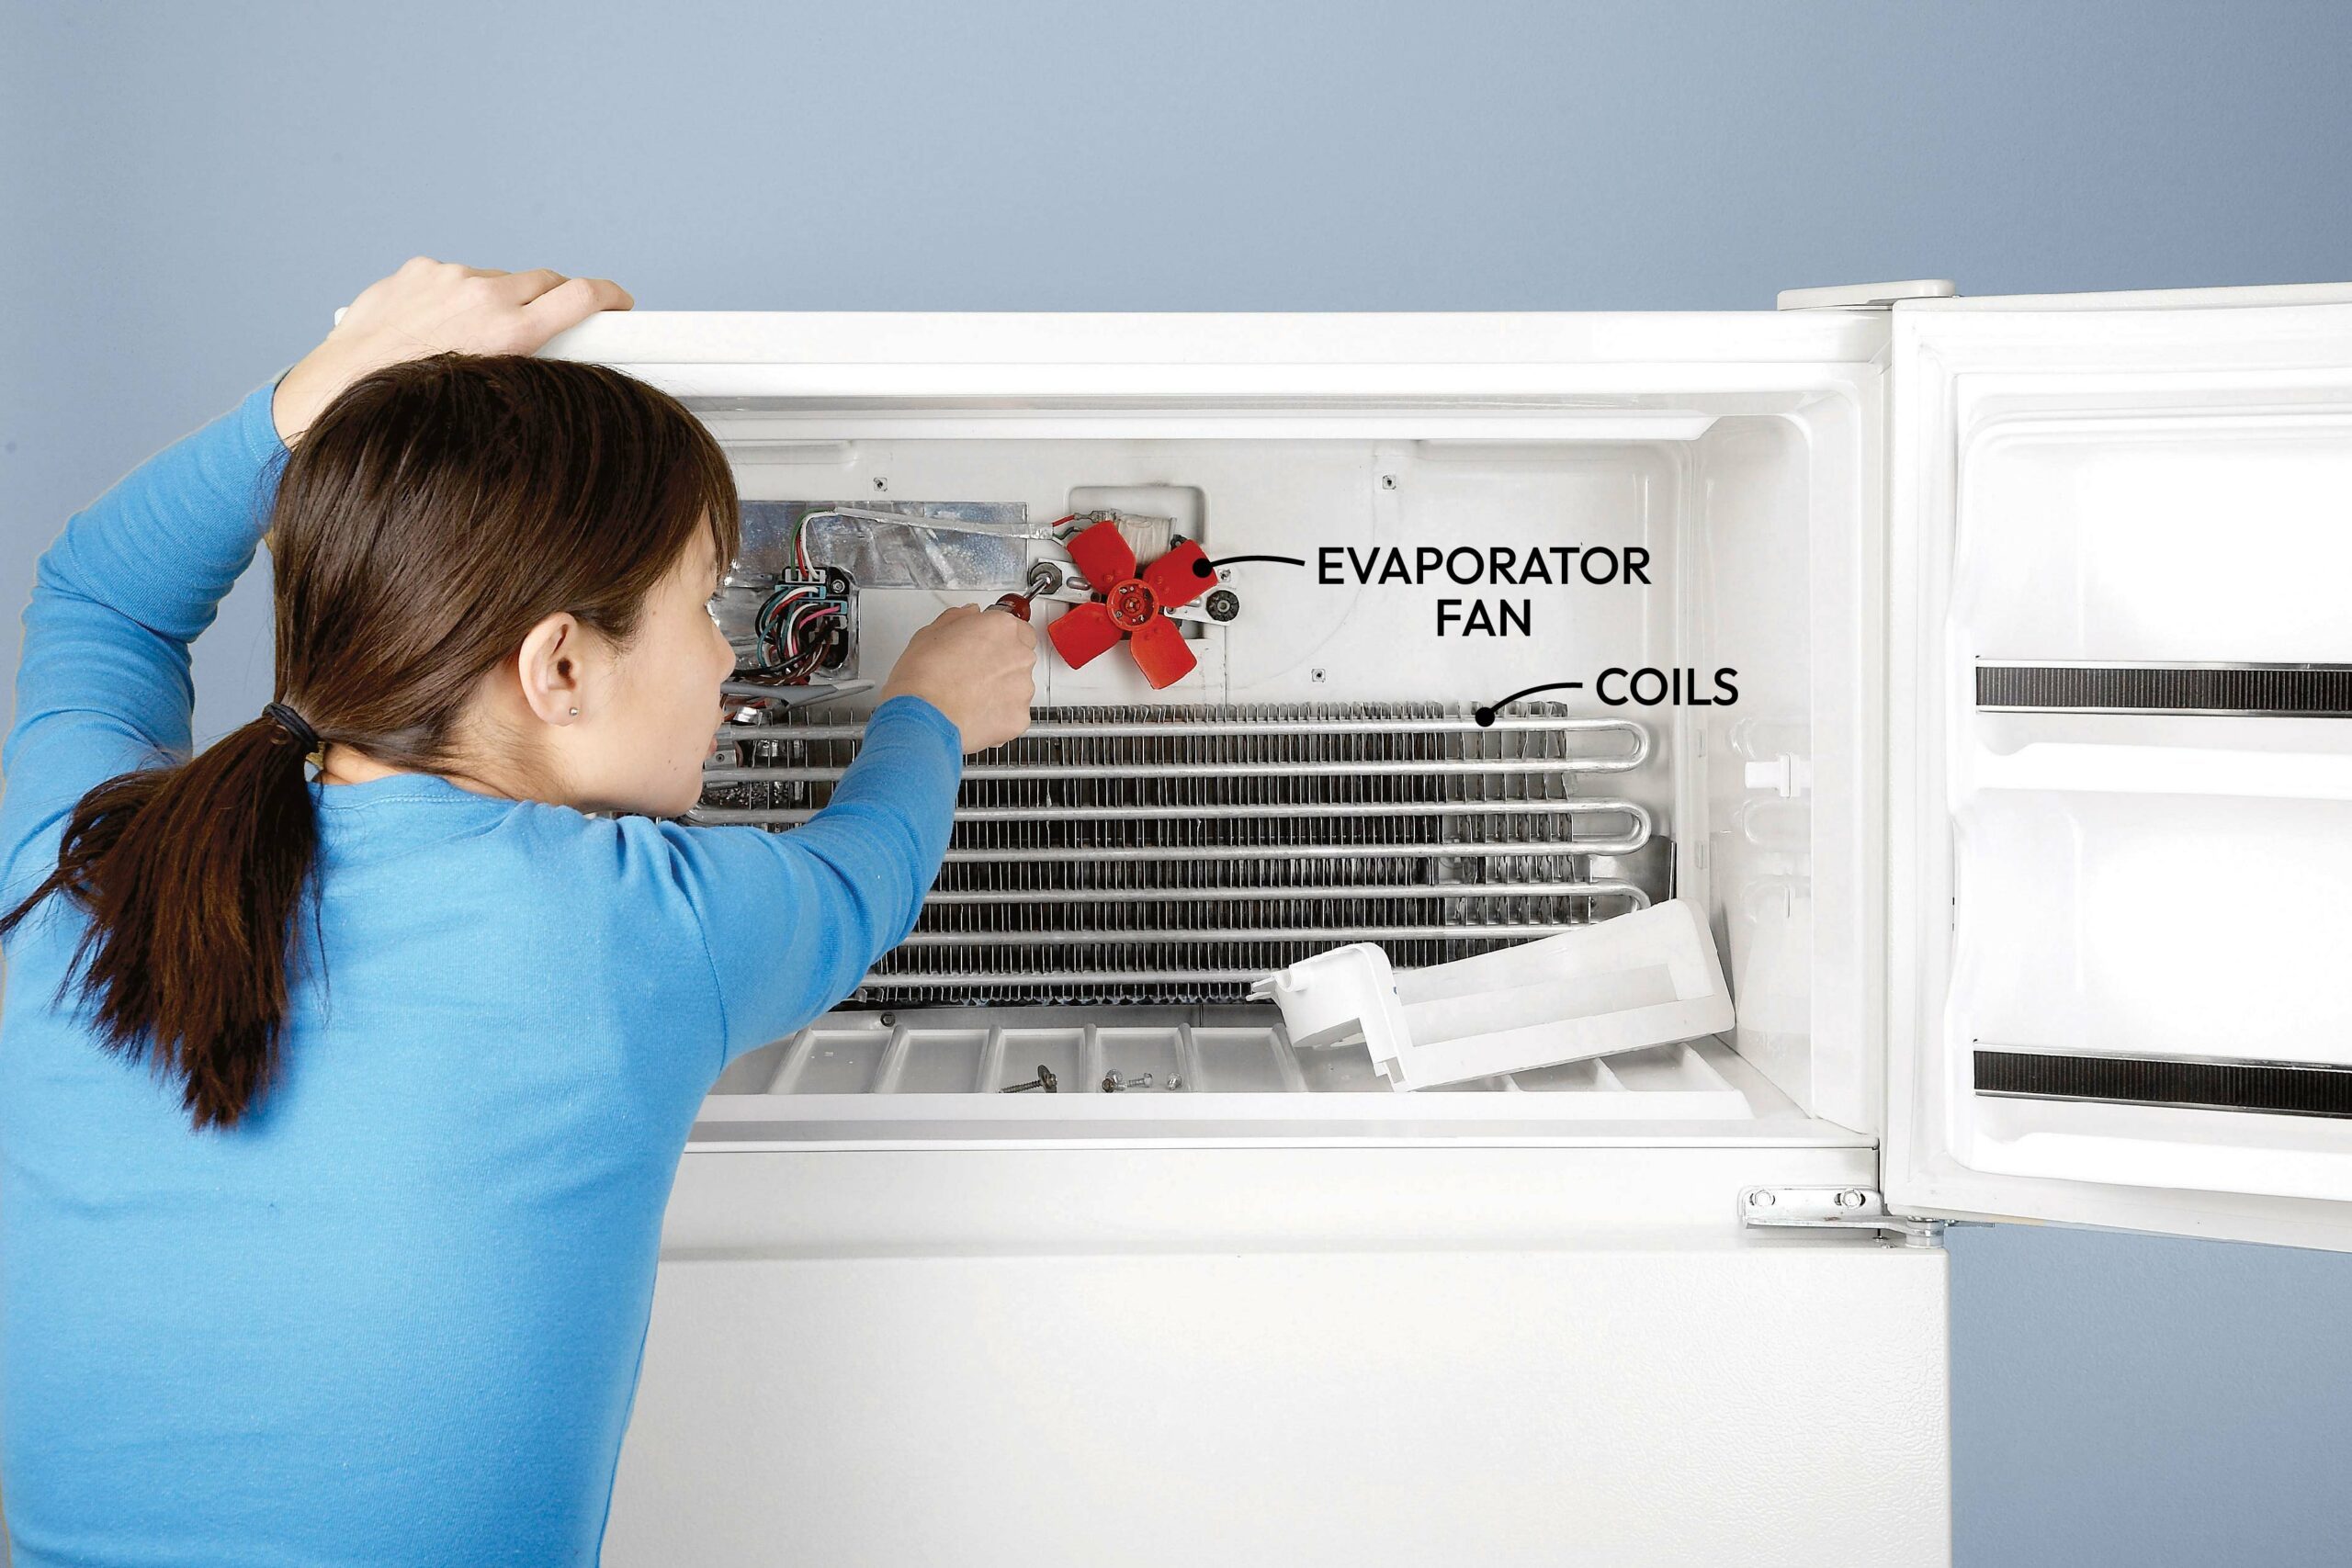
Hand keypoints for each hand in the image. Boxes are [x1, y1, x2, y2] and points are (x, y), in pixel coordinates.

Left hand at [271, 256, 633, 444]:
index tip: (620, 300)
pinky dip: (457, 296)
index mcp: (508, 329)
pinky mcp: (419, 271)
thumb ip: (525, 365)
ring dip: (499, 300)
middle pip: (543, 280)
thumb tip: (550, 364)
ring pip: (497, 280)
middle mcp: (482, 295)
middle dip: (556, 297)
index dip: (608, 295)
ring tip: (477, 337)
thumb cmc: (412, 403)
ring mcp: (448, 277)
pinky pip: (454, 278)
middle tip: (559, 318)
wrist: (341, 387)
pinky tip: (439, 326)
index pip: (579, 295)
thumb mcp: (488, 395)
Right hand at [875, 605, 1038, 752]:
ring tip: (970, 698)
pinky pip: (1014, 715)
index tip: (987, 646)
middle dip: (1001, 665)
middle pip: (1020, 657)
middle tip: (974, 673)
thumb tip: (968, 614)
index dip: (999, 639)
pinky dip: (999, 716)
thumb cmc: (923, 677)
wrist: (923, 717)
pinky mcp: (1019, 718)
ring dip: (1001, 691)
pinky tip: (974, 715)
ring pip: (1018, 688)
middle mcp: (1018, 655)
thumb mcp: (931, 633)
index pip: (1018, 628)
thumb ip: (958, 618)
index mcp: (1001, 628)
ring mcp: (1022, 688)